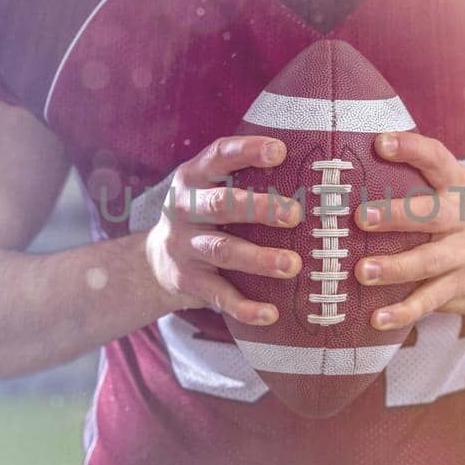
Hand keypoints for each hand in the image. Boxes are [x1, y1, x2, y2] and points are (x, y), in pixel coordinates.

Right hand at [145, 136, 302, 325]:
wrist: (154, 261)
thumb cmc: (203, 216)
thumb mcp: (209, 188)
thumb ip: (243, 176)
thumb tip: (310, 168)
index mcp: (193, 178)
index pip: (218, 156)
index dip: (247, 151)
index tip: (280, 150)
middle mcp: (183, 209)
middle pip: (220, 204)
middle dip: (258, 208)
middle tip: (295, 214)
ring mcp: (184, 247)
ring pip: (222, 250)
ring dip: (258, 259)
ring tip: (292, 265)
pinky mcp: (187, 281)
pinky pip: (218, 295)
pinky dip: (244, 307)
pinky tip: (271, 314)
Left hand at [355, 132, 464, 329]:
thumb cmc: (442, 219)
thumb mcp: (436, 192)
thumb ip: (404, 179)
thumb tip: (338, 166)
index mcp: (456, 183)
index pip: (436, 158)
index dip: (411, 149)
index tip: (379, 144)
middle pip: (433, 213)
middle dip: (396, 215)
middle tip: (360, 217)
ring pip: (430, 261)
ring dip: (395, 267)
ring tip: (362, 272)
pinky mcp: (459, 286)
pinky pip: (429, 301)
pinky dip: (403, 312)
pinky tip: (376, 319)